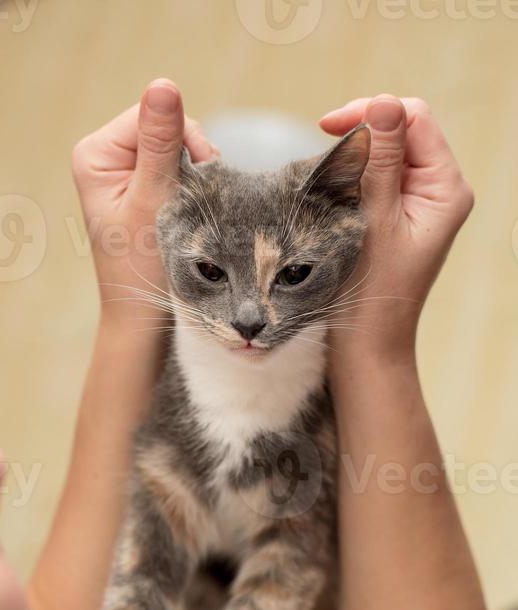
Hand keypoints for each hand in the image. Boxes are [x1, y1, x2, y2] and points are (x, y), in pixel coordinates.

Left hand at [72, 79, 216, 328]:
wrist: (142, 318)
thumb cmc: (143, 268)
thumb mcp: (154, 202)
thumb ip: (160, 144)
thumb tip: (163, 85)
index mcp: (95, 154)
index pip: (153, 115)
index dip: (184, 143)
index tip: (193, 185)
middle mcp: (104, 158)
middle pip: (166, 128)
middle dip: (190, 162)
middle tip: (193, 206)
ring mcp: (123, 174)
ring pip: (177, 150)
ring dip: (194, 178)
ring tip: (189, 216)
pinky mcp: (140, 190)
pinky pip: (177, 170)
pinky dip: (191, 190)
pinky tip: (188, 217)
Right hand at [320, 95, 473, 364]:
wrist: (364, 348)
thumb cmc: (370, 295)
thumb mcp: (373, 221)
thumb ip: (380, 162)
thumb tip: (383, 104)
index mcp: (446, 190)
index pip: (414, 119)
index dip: (372, 113)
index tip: (326, 127)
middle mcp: (437, 193)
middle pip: (401, 132)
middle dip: (361, 134)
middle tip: (321, 150)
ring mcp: (416, 207)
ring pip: (384, 156)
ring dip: (352, 158)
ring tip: (323, 177)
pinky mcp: (395, 220)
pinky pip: (375, 181)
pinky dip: (350, 179)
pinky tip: (328, 193)